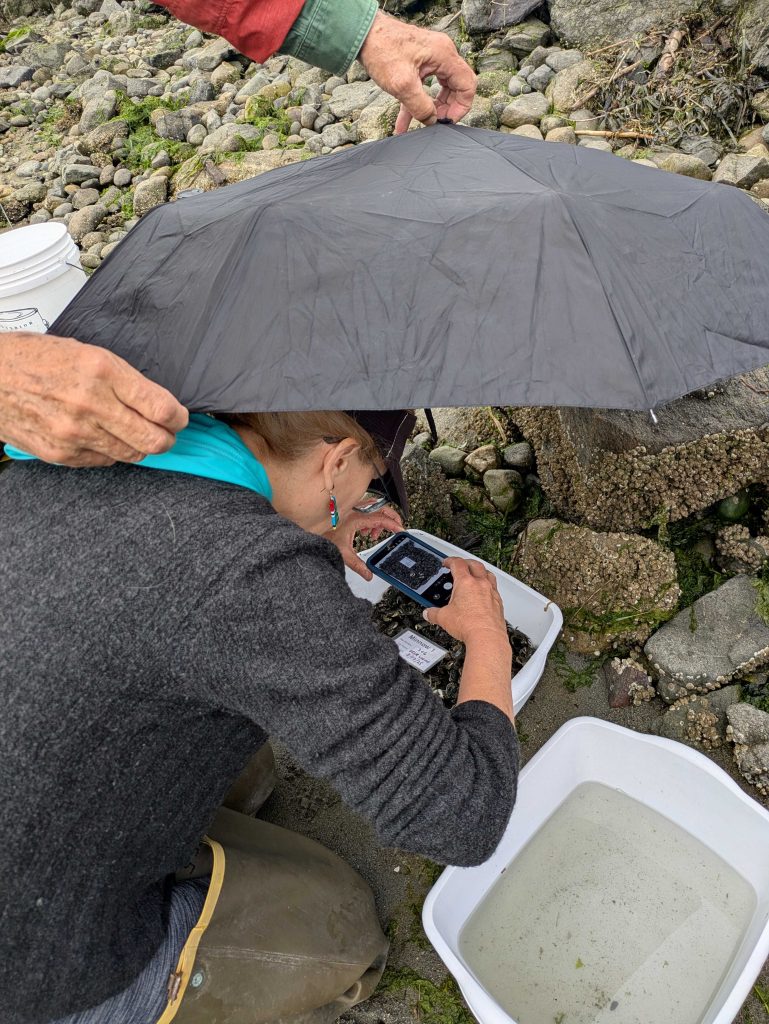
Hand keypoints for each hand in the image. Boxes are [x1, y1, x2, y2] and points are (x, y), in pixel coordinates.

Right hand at [0, 331, 187, 466]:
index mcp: (101, 371)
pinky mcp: (62, 454)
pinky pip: (104, 461)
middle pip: (153, 440)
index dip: (178, 417)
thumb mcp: (85, 352)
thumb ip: (123, 380)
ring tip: (132, 432)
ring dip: (139, 446)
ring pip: (131, 454)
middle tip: (166, 432)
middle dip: (166, 438)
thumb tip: (156, 404)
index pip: (161, 408)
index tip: (178, 417)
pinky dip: (110, 451)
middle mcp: (90, 404)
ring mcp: (75, 433)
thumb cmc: (33, 359)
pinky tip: (101, 436)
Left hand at [324, 505, 402, 579]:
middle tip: (396, 530)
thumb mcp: (342, 553)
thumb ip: (357, 565)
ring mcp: (353, 509)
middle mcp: (356, 511)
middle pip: (382, 508)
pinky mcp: (350, 511)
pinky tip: (365, 533)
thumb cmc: (324, 538)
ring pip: (375, 509)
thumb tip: (369, 575)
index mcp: (356, 519)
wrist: (310, 531)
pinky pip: (367, 512)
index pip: (381, 519)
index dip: (393, 525)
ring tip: (374, 536)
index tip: (401, 531)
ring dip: (380, 521)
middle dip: (391, 518)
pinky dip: (371, 521)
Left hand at [359, 11, 475, 134]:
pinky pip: (424, 86)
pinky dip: (416, 103)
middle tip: (433, 122)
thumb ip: (420, 106)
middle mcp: (442, 54)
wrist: (363, 34)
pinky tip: (404, 122)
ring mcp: (431, 58)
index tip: (447, 121)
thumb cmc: (382, 50)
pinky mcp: (419, 62)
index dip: (461, 107)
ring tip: (420, 124)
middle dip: (446, 108)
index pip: (467, 85)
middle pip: (456, 87)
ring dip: (430, 108)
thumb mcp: (403, 85)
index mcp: (444, 55)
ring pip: (440, 89)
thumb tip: (431, 121)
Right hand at [424, 557, 508, 646]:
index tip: (446, 562)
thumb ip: (433, 613)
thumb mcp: (443, 618)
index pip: (458, 563)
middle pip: (475, 564)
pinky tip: (484, 593)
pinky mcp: (498, 602)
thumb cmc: (469, 625)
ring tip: (475, 575)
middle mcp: (480, 584)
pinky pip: (494, 588)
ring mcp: (491, 592)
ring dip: (480, 572)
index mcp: (466, 582)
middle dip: (466, 562)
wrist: (487, 637)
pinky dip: (488, 586)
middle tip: (460, 565)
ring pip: (488, 574)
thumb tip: (428, 613)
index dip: (450, 560)